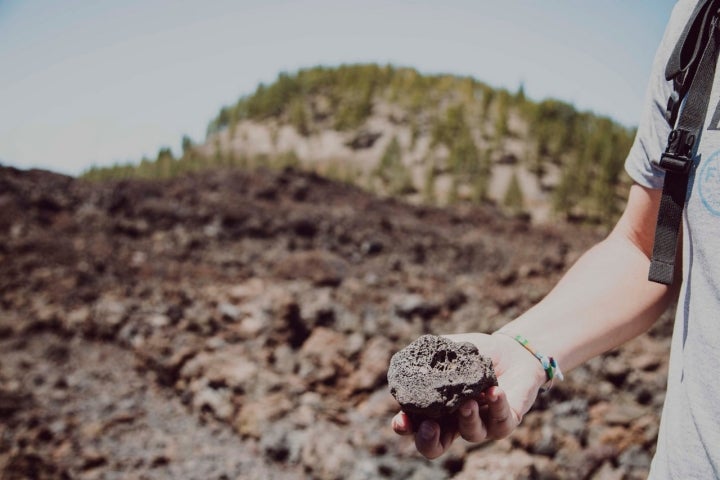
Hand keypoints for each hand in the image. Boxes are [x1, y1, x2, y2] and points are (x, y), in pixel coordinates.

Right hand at [391, 332, 545, 458]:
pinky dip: (496, 406)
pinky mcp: (505, 422)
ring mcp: (481, 424)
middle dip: (429, 441)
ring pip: (471, 434)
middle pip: (436, 446)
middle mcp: (456, 421)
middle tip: (430, 427)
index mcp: (437, 408)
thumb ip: (429, 356)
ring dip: (467, 419)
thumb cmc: (474, 354)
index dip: (405, 427)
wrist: (510, 351)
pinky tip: (494, 392)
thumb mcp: (449, 350)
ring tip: (467, 403)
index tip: (401, 421)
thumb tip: (406, 359)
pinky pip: (500, 422)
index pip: (415, 425)